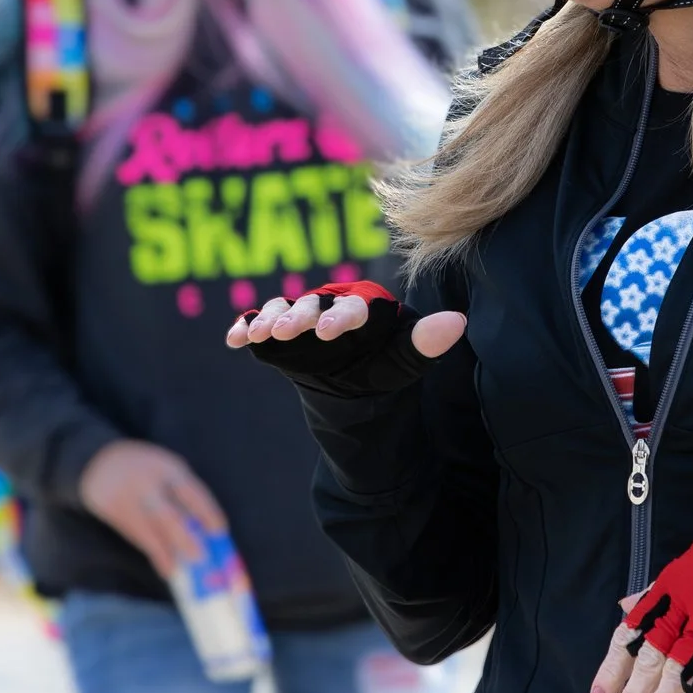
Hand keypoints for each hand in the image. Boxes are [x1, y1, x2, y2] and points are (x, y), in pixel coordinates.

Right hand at [77, 439, 226, 572]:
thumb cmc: (146, 469)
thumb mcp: (167, 469)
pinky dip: (156, 555)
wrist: (99, 461)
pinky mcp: (114, 513)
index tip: (220, 531)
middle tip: (201, 557)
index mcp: (167, 468)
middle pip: (168, 515)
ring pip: (150, 532)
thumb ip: (184, 494)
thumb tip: (205, 531)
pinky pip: (138, 538)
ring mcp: (128, 500)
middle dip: (185, 538)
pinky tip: (168, 569)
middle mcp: (147, 484)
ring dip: (168, 553)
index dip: (208, 512)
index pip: (191, 492)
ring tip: (183, 570)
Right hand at [225, 285, 465, 358]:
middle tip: (286, 330)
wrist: (352, 387)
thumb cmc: (383, 366)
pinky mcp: (275, 334)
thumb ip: (425, 342)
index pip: (353, 308)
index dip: (341, 317)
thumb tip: (458, 322)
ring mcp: (299, 318)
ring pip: (283, 311)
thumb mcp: (404, 360)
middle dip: (299, 317)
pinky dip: (244, 328)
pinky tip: (234, 339)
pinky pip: (256, 325)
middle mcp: (328, 306)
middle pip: (312, 305)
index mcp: (363, 308)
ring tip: (259, 334)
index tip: (329, 332)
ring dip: (270, 320)